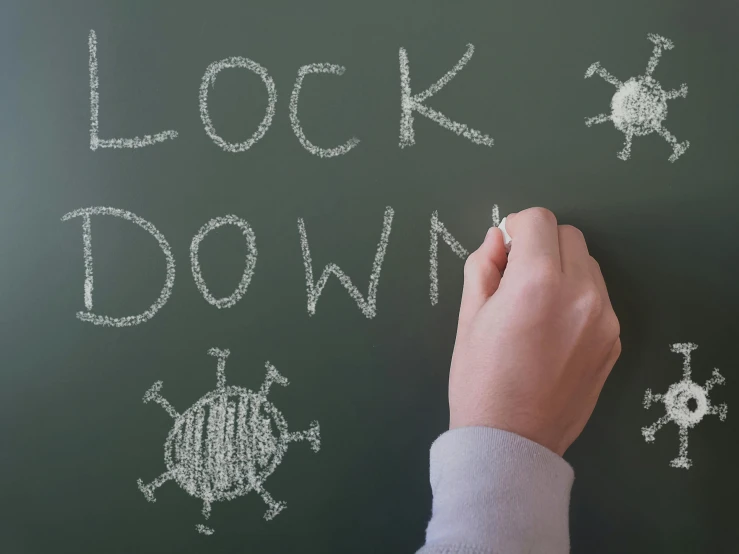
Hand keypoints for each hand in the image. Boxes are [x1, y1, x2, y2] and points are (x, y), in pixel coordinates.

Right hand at [448, 208, 620, 455]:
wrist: (513, 441)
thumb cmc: (480, 380)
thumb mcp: (468, 318)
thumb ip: (482, 266)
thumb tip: (497, 238)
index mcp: (538, 282)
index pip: (538, 220)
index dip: (515, 228)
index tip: (504, 251)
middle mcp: (581, 293)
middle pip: (569, 236)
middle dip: (541, 245)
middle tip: (517, 277)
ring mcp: (605, 318)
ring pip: (588, 264)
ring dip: (563, 268)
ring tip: (537, 305)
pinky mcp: (615, 340)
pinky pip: (599, 297)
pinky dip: (577, 297)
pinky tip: (554, 329)